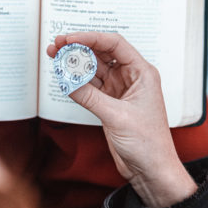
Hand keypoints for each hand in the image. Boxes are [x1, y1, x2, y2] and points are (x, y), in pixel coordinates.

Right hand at [47, 32, 196, 207]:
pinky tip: (64, 77)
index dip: (90, 38)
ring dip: (76, 63)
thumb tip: (68, 80)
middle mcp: (131, 78)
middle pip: (102, 53)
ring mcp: (120, 90)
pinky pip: (90, 86)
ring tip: (56, 57)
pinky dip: (77, 81)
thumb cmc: (149, 144)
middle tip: (57, 45)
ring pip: (94, 69)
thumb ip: (90, 97)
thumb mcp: (117, 117)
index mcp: (142, 73)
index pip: (115, 44)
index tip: (70, 38)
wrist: (151, 170)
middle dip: (79, 48)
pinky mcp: (110, 104)